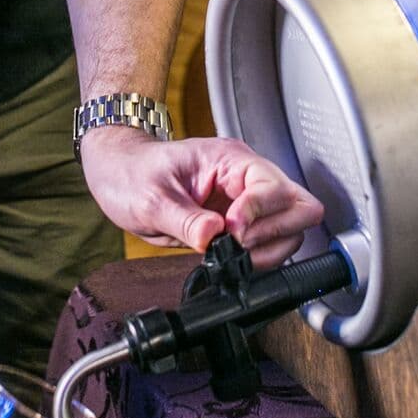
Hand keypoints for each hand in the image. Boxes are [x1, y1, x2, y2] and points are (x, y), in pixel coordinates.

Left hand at [79, 127, 323, 268]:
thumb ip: (185, 219)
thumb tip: (215, 237)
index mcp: (230, 159)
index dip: (257, 214)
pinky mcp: (241, 223)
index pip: (273, 186)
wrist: (118, 174)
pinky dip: (260, 257)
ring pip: (291, 229)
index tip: (231, 231)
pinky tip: (233, 259)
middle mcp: (246, 178)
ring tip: (234, 255)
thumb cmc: (132, 172)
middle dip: (273, 232)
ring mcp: (246, 201)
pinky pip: (270, 243)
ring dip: (269, 249)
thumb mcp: (150, 197)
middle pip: (299, 207)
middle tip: (238, 245)